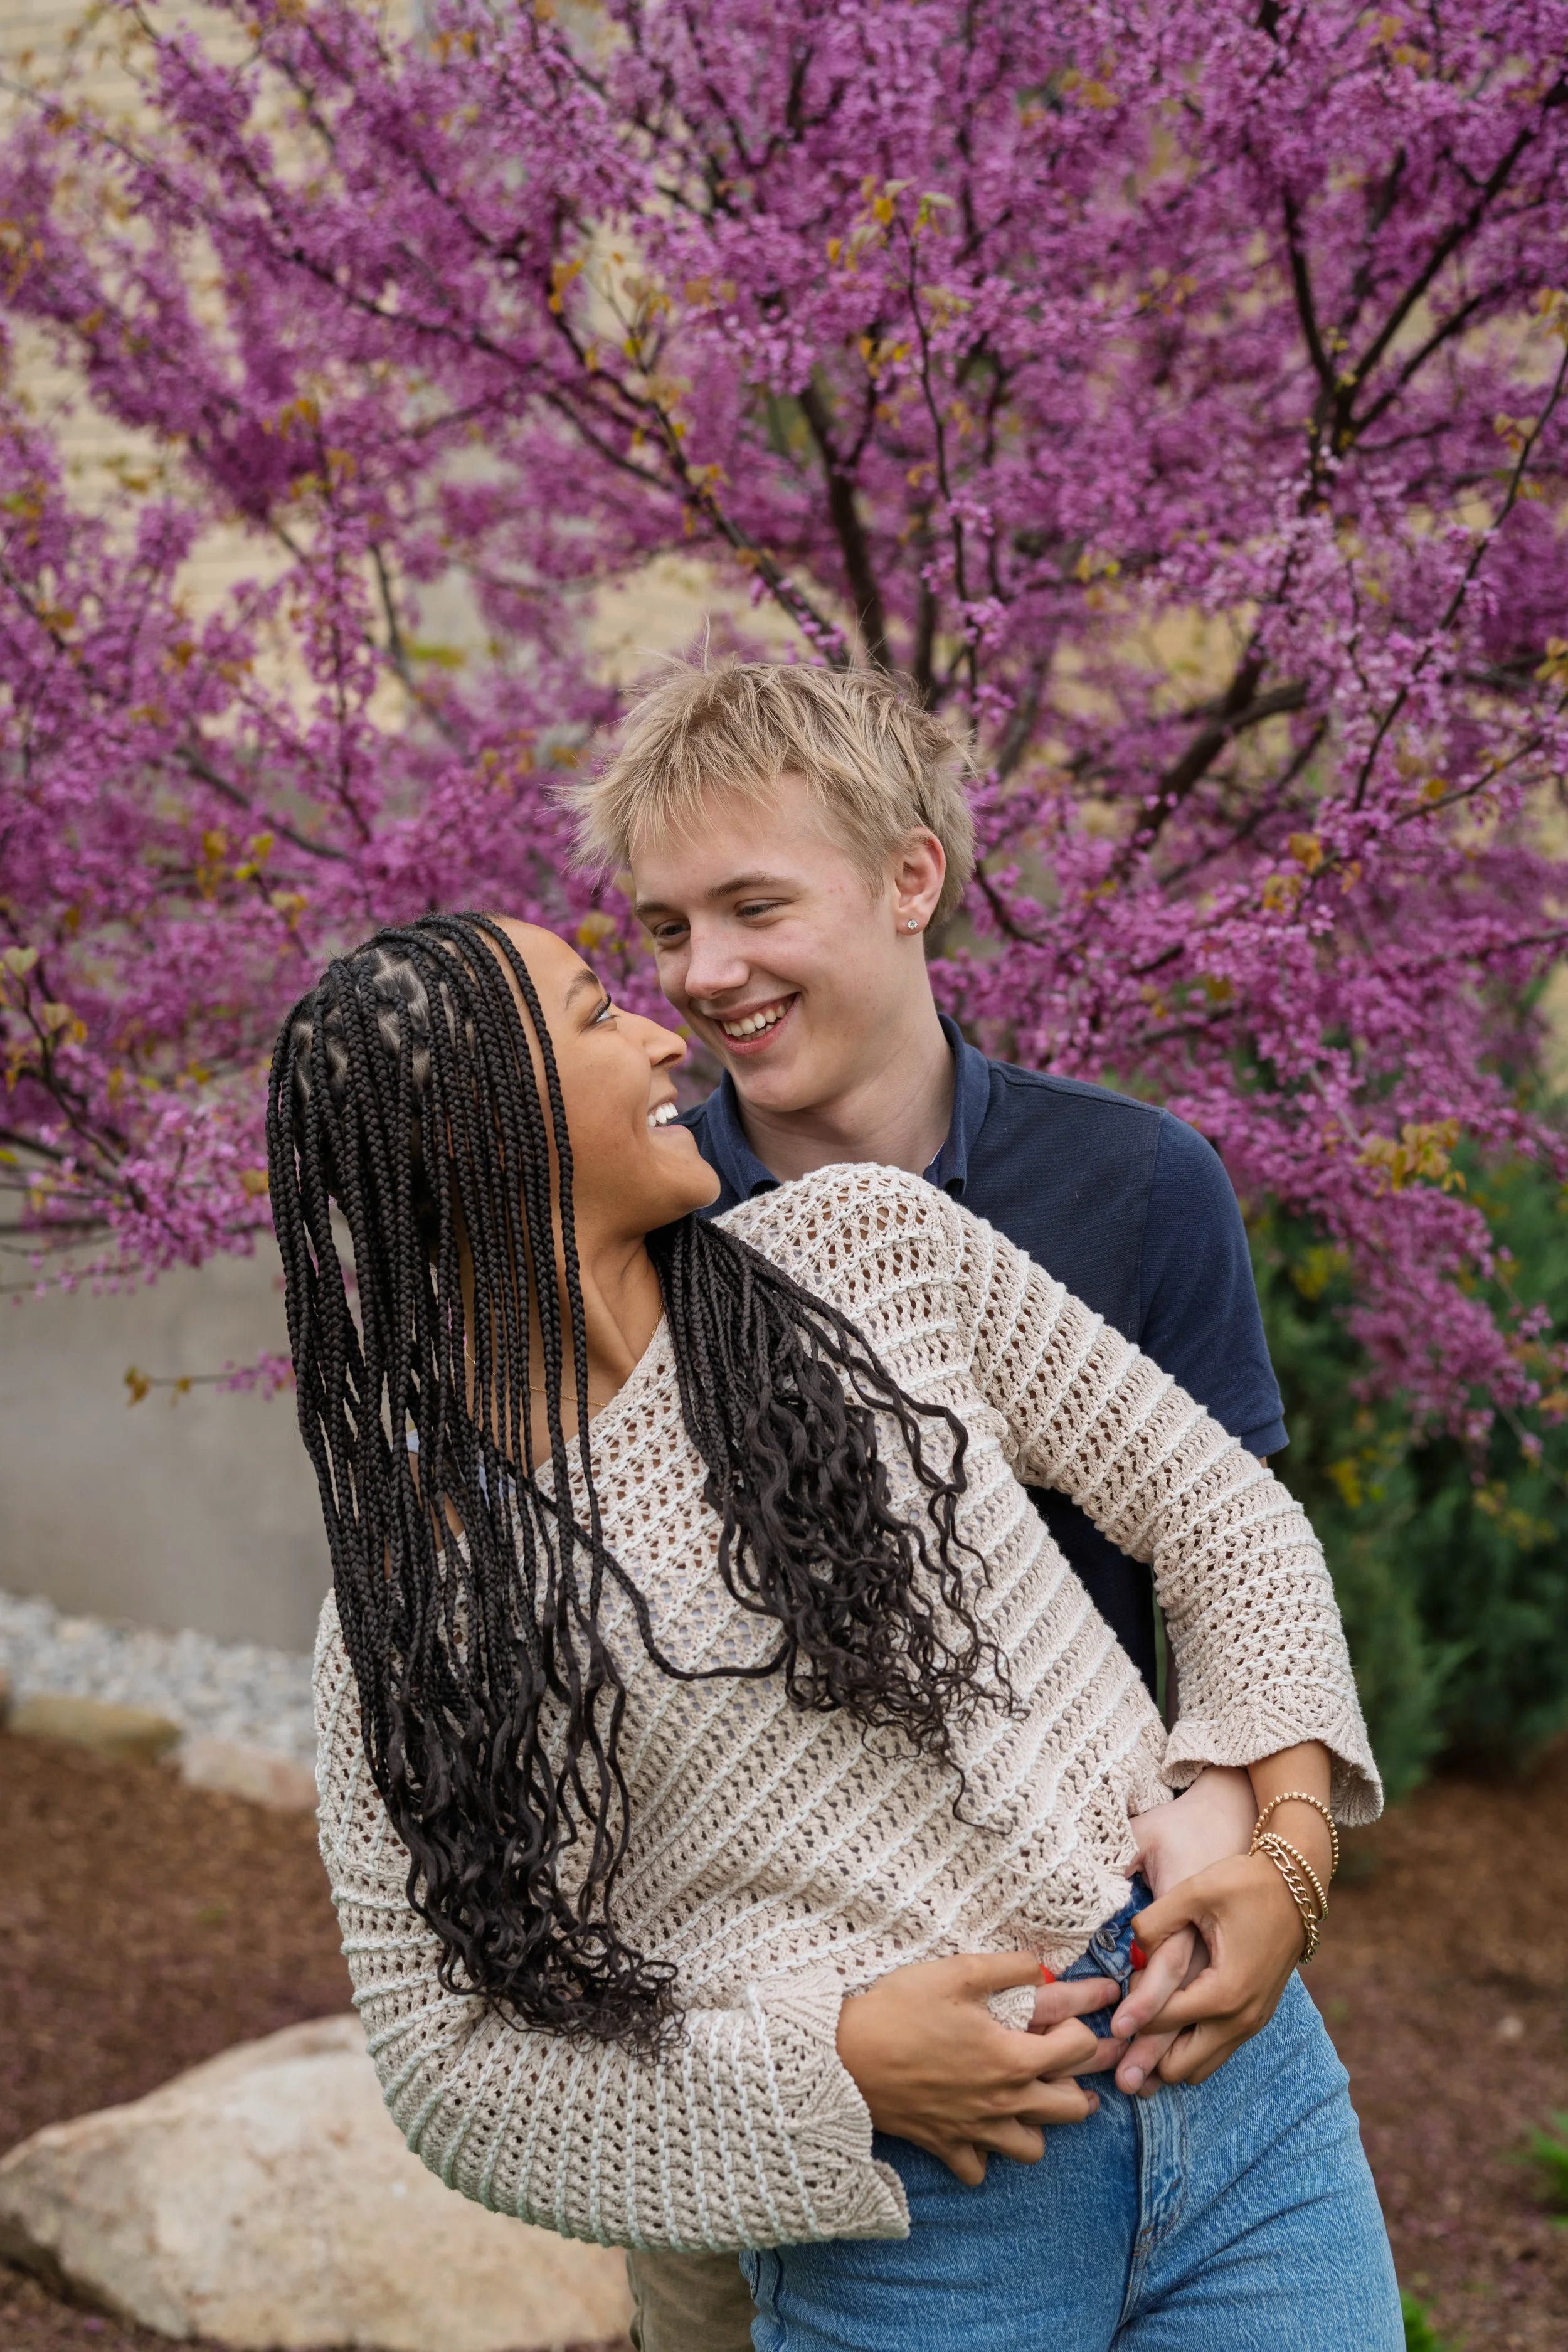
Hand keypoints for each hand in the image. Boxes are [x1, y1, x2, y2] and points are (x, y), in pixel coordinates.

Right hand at [835, 1951, 1115, 2184]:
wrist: (845, 2055)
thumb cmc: (901, 2009)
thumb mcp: (957, 1971)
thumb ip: (1009, 1967)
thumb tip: (1043, 1968)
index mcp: (1012, 2058)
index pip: (1079, 2049)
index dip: (1077, 2026)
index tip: (1060, 2016)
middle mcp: (1003, 2102)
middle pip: (1071, 2109)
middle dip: (1075, 2083)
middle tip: (1058, 2061)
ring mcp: (975, 2131)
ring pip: (1033, 2150)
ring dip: (1037, 2125)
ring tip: (1024, 2098)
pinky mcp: (945, 2146)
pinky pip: (978, 2170)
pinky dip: (983, 2155)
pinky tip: (977, 2128)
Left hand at [1101, 1765, 1255, 2093]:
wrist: (1297, 1888)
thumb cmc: (1246, 1885)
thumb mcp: (1197, 1892)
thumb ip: (1156, 1921)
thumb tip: (1128, 1949)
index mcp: (1225, 1990)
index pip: (1164, 2020)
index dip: (1131, 2021)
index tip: (1106, 2026)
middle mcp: (1241, 2018)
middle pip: (1181, 2067)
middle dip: (1147, 2059)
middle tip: (1117, 2050)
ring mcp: (1251, 2022)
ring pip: (1199, 2068)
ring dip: (1167, 2059)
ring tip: (1135, 2042)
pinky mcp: (1254, 2018)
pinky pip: (1215, 2051)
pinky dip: (1188, 2048)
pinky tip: (1165, 2029)